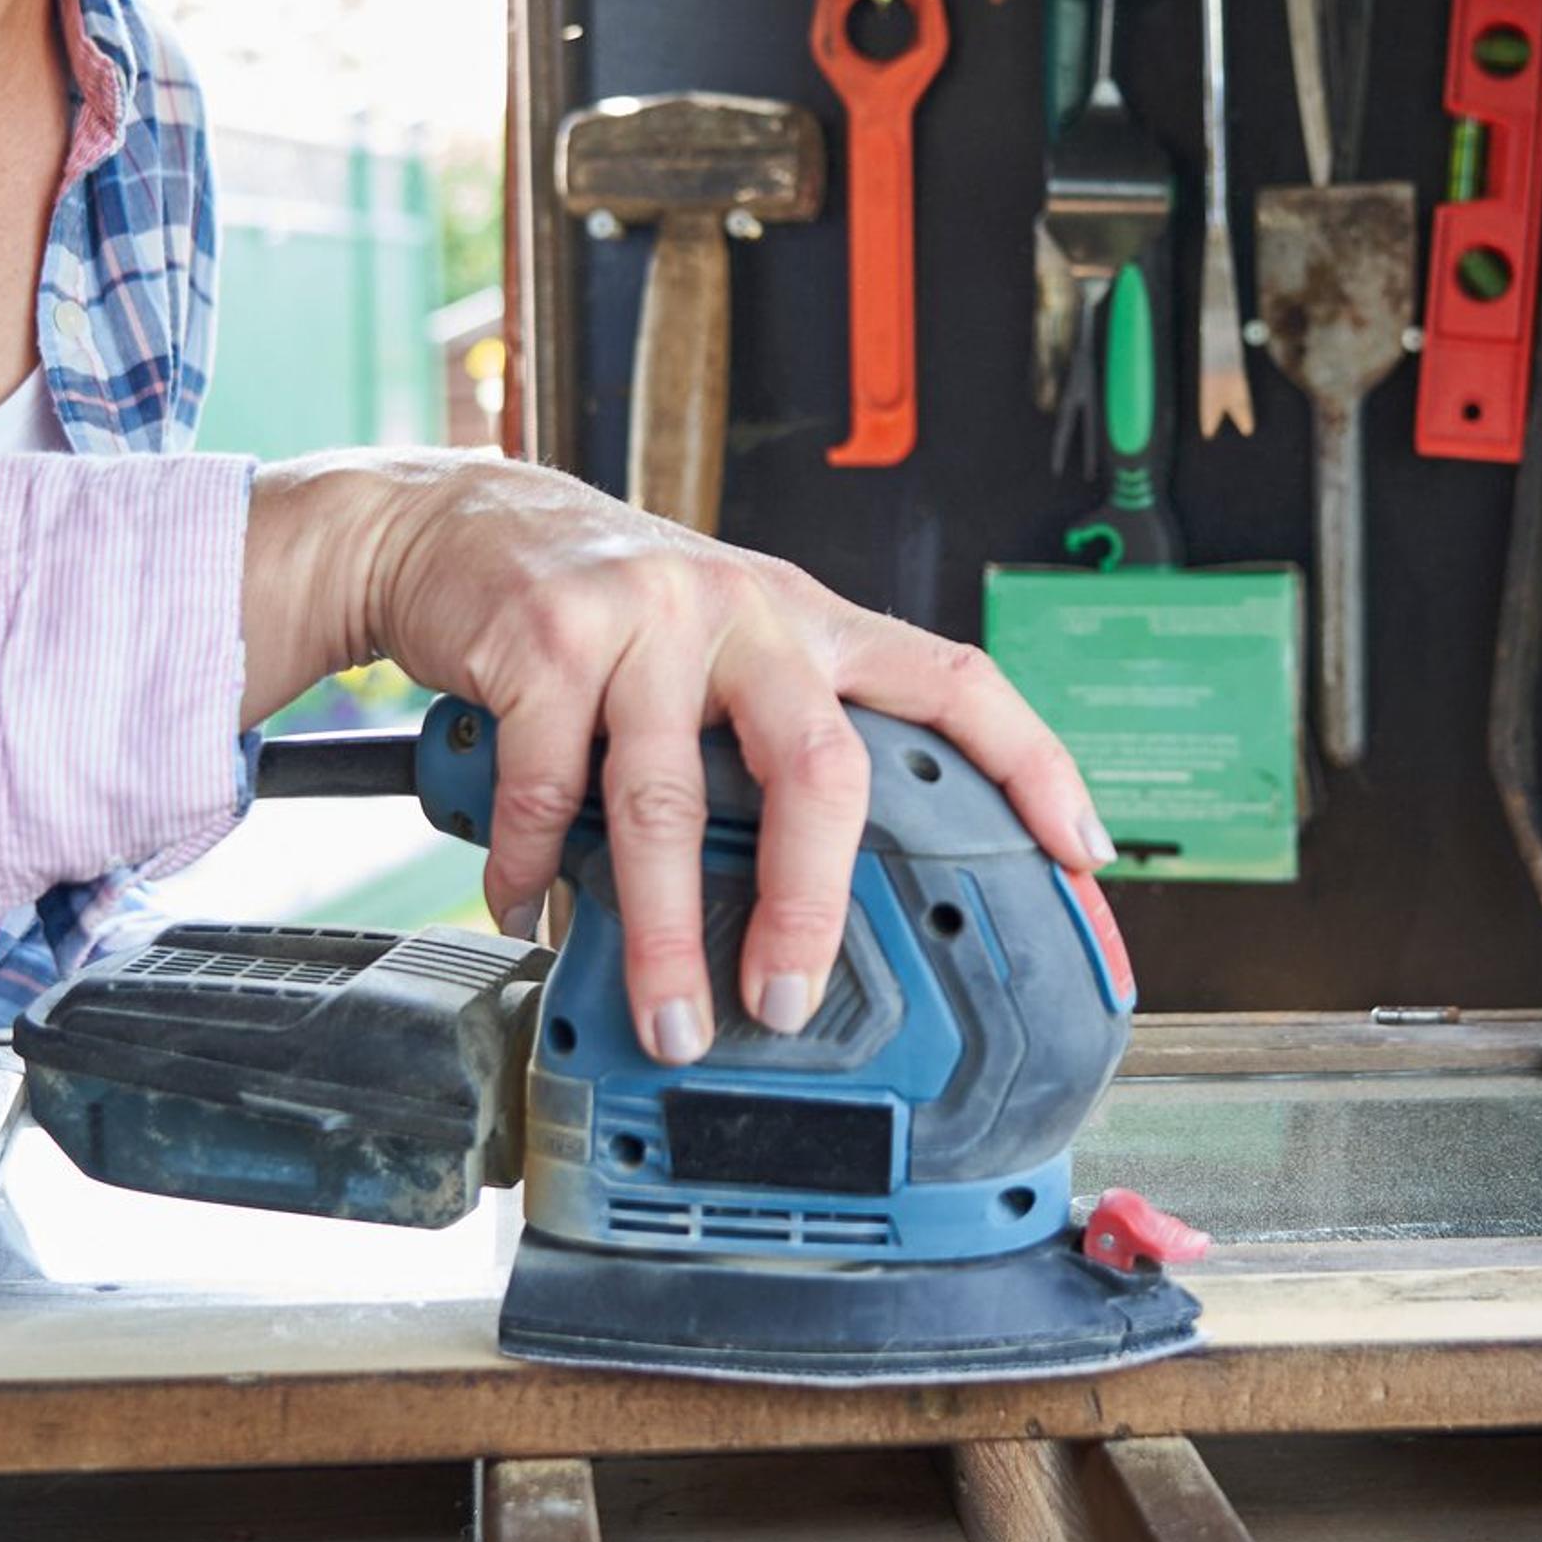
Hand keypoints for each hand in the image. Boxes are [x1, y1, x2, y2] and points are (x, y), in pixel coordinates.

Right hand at [245, 452, 1109, 1064]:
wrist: (460, 523)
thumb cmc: (614, 610)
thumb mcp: (726, 647)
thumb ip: (773, 740)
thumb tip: (826, 902)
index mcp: (813, 623)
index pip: (955, 683)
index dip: (1032, 764)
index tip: (1081, 854)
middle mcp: (748, 610)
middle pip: (819, 765)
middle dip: (811, 902)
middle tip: (792, 999)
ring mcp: (647, 619)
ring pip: (670, 802)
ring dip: (664, 930)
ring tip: (671, 1017)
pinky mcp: (549, 637)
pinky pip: (553, 788)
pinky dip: (538, 871)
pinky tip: (530, 912)